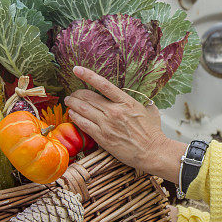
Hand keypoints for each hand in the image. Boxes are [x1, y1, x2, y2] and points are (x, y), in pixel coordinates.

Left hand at [64, 66, 185, 181]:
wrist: (152, 152)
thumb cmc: (153, 133)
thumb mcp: (150, 111)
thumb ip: (144, 103)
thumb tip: (146, 101)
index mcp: (126, 101)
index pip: (103, 84)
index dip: (88, 75)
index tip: (77, 69)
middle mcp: (114, 111)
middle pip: (88, 97)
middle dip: (76, 94)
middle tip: (72, 94)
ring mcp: (107, 124)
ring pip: (82, 109)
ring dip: (72, 104)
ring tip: (68, 102)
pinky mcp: (102, 137)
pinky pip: (83, 124)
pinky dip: (75, 117)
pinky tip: (72, 115)